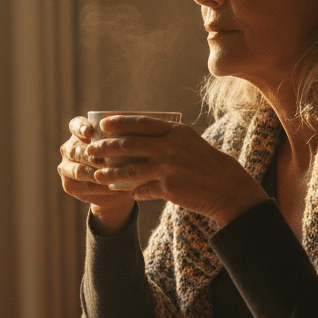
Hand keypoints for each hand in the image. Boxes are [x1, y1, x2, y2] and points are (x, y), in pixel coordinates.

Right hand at [57, 115, 138, 233]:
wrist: (116, 188)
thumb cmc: (122, 160)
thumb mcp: (123, 147)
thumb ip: (123, 140)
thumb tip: (136, 135)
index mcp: (79, 133)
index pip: (75, 125)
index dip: (80, 128)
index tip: (90, 132)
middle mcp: (69, 148)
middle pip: (76, 149)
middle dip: (92, 155)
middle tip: (107, 160)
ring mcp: (66, 167)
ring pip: (79, 170)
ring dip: (96, 174)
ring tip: (113, 176)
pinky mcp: (68, 185)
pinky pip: (83, 186)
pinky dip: (99, 188)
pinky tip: (112, 188)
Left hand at [80, 115, 268, 228]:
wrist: (227, 187)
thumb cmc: (206, 163)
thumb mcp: (189, 142)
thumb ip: (165, 138)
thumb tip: (136, 138)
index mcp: (176, 131)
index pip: (141, 123)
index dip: (119, 123)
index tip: (102, 126)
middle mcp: (171, 147)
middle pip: (129, 145)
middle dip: (106, 148)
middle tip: (91, 150)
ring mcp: (169, 168)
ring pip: (130, 170)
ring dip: (110, 173)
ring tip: (98, 175)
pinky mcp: (169, 188)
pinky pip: (143, 189)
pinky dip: (134, 191)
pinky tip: (128, 193)